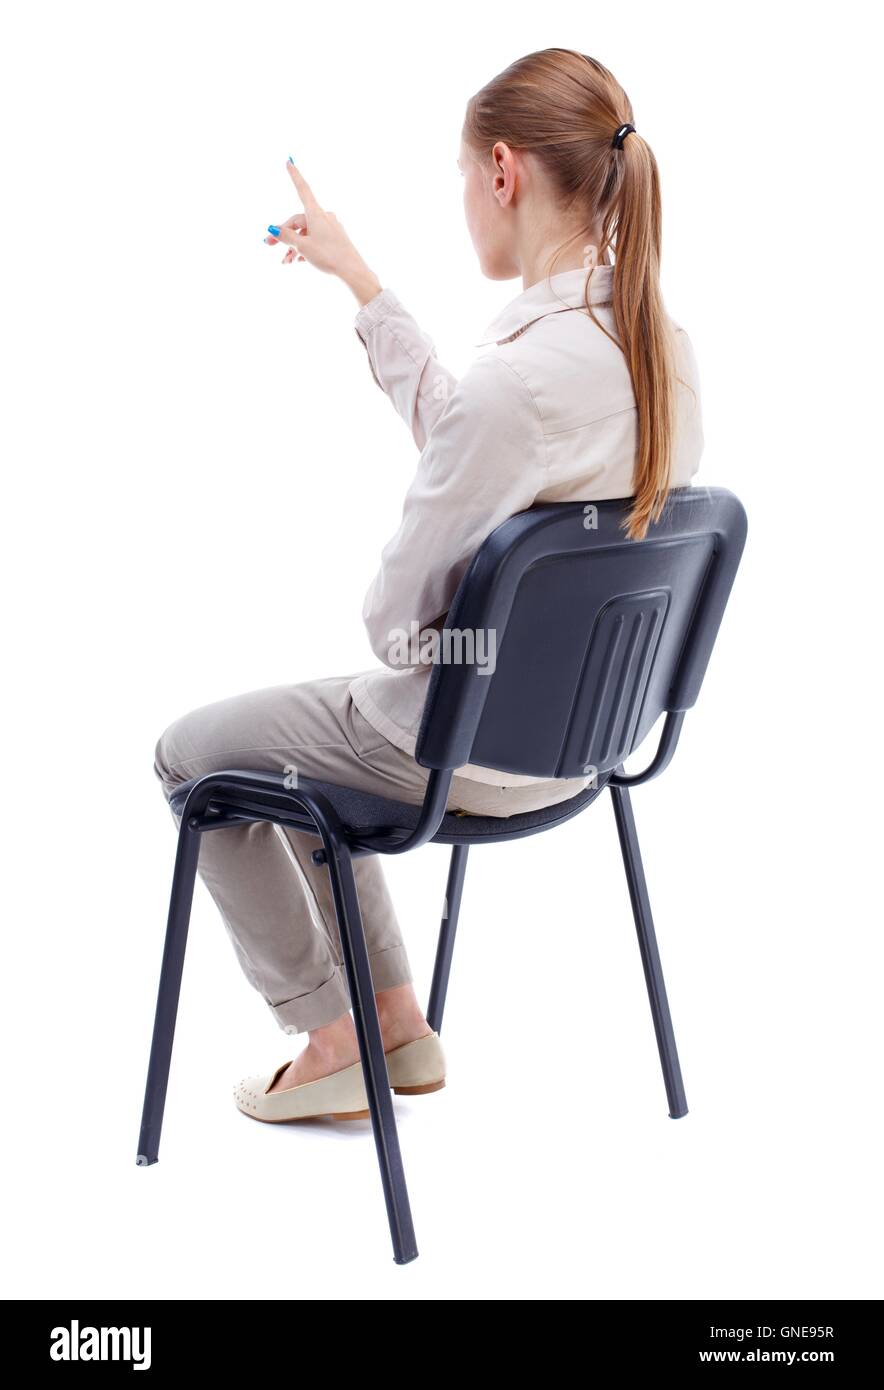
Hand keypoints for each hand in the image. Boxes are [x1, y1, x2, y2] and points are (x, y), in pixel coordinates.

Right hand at [265, 159, 381, 304]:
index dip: (294, 175)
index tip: (289, 160)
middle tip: (268, 245)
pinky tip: (298, 262)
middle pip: (298, 221)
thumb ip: (287, 237)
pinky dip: (305, 248)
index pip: (302, 189)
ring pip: (306, 233)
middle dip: (283, 233)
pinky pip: (315, 239)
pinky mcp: (335, 239)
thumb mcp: (303, 246)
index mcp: (316, 213)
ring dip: (293, 246)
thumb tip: (273, 229)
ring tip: (285, 262)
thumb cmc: (328, 256)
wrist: (352, 271)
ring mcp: (330, 228)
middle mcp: (324, 217)